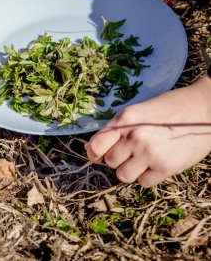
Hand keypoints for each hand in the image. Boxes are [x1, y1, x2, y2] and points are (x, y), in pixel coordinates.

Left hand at [86, 76, 210, 186]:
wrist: (204, 109)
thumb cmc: (167, 108)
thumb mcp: (136, 112)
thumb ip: (114, 129)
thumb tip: (91, 149)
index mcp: (125, 120)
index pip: (96, 146)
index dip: (95, 153)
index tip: (99, 154)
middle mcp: (135, 137)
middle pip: (109, 162)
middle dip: (117, 159)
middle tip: (131, 151)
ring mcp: (150, 154)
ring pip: (123, 176)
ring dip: (129, 170)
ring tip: (141, 160)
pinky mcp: (166, 167)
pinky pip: (143, 183)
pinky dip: (146, 177)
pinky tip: (155, 164)